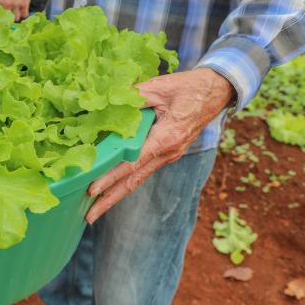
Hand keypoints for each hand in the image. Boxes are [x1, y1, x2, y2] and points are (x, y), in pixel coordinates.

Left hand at [86, 68, 233, 222]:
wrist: (217, 91)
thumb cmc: (190, 87)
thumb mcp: (159, 86)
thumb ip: (132, 96)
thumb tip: (104, 102)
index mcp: (166, 138)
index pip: (132, 162)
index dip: (111, 177)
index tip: (92, 190)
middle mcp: (168, 152)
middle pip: (133, 180)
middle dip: (109, 200)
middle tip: (88, 217)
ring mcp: (168, 155)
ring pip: (138, 179)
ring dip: (116, 194)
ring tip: (95, 210)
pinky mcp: (167, 153)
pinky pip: (143, 170)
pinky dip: (125, 181)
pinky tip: (111, 188)